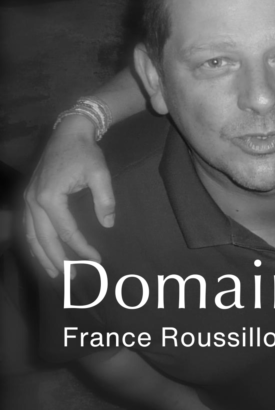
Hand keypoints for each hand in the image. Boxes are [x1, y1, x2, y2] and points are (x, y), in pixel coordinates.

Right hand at [23, 114, 111, 277]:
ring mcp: (28, 199)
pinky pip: (29, 227)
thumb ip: (105, 199)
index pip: (66, 231)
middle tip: (72, 278)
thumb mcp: (100, 173)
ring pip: (31, 235)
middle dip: (57, 260)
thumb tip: (108, 224)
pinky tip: (43, 254)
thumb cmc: (85, 152)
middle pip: (43, 239)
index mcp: (49, 197)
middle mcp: (33, 201)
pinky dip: (35, 243)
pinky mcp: (29, 198)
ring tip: (54, 274)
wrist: (68, 133)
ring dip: (41, 256)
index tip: (97, 260)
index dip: (81, 248)